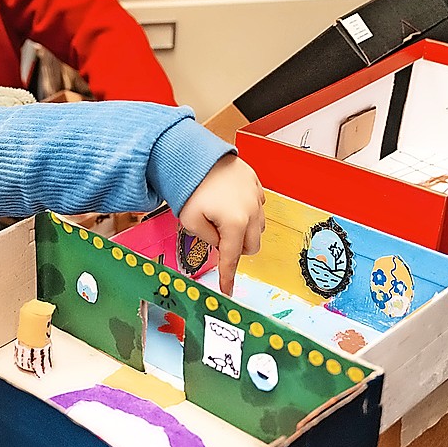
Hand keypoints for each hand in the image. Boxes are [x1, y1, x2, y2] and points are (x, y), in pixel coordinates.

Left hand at [178, 154, 264, 295]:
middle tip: (216, 235)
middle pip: (251, 246)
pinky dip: (245, 211)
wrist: (195, 155)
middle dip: (235, 247)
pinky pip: (257, 207)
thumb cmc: (190, 187)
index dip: (229, 277)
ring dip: (242, 229)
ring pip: (257, 227)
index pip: (233, 258)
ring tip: (220, 214)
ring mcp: (257, 197)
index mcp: (235, 223)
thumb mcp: (190, 221)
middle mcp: (252, 212)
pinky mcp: (257, 184)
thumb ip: (208, 239)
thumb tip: (220, 244)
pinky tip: (228, 201)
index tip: (228, 292)